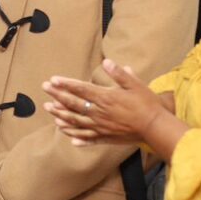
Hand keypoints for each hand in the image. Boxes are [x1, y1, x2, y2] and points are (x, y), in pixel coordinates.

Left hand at [42, 59, 167, 145]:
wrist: (156, 128)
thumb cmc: (147, 104)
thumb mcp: (135, 85)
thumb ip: (120, 74)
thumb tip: (107, 62)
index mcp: (105, 98)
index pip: (80, 89)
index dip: (65, 84)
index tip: (53, 80)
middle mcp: (99, 113)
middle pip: (73, 104)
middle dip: (57, 95)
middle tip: (44, 88)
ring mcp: (100, 126)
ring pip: (75, 121)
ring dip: (60, 114)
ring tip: (49, 108)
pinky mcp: (105, 137)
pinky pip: (86, 137)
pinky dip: (74, 135)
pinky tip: (66, 135)